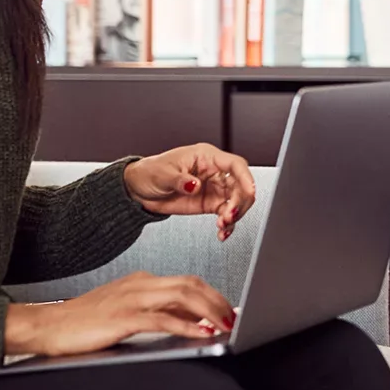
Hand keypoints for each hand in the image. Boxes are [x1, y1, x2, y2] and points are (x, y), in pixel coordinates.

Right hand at [4, 272, 235, 357]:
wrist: (47, 325)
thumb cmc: (84, 322)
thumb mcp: (127, 312)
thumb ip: (158, 313)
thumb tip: (193, 322)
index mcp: (142, 281)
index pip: (187, 282)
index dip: (213, 295)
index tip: (229, 310)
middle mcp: (140, 284)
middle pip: (190, 284)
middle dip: (217, 301)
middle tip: (234, 318)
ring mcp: (131, 299)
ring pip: (181, 296)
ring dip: (209, 310)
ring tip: (225, 324)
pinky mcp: (122, 318)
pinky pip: (161, 319)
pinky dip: (185, 325)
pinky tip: (199, 333)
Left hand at [124, 143, 256, 241]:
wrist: (139, 189)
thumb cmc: (150, 172)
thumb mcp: (163, 174)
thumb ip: (181, 181)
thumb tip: (195, 185)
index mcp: (206, 157)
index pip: (234, 165)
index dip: (245, 177)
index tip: (249, 191)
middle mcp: (214, 172)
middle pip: (240, 185)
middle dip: (239, 202)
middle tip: (229, 216)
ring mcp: (213, 189)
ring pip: (236, 201)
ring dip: (234, 215)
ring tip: (223, 226)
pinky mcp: (209, 204)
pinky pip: (226, 214)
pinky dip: (227, 225)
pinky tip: (222, 232)